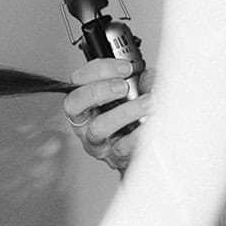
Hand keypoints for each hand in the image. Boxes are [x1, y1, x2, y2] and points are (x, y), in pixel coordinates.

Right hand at [64, 58, 154, 172]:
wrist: (141, 150)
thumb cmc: (131, 120)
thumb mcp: (134, 94)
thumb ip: (140, 81)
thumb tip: (148, 77)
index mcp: (85, 100)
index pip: (78, 80)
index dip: (100, 70)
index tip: (125, 68)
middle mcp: (84, 120)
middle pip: (75, 103)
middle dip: (100, 90)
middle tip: (124, 87)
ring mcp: (95, 140)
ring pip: (99, 127)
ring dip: (125, 112)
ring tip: (148, 103)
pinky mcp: (112, 157)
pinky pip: (122, 147)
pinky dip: (139, 134)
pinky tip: (151, 125)